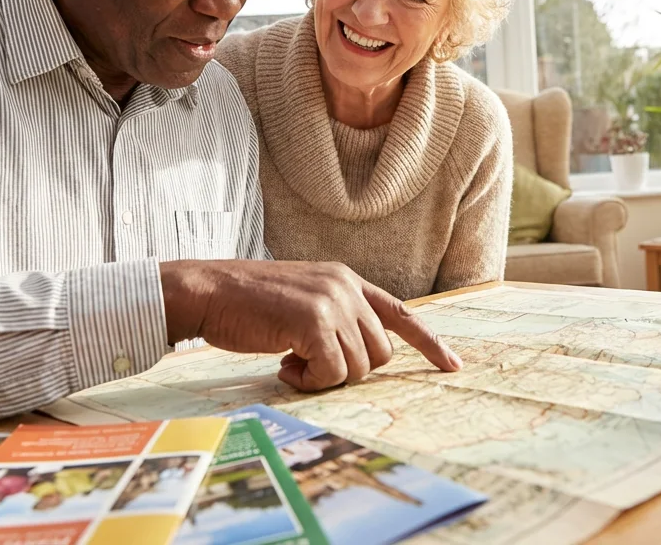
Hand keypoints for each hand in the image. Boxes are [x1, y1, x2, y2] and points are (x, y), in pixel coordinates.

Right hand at [159, 260, 461, 390]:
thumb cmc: (247, 304)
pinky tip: (283, 365)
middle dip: (348, 370)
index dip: (429, 343)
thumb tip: (359, 359)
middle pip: (379, 354)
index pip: (401, 312)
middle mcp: (345, 287)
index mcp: (345, 279)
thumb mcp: (301, 300)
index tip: (452, 366)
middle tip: (307, 364)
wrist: (208, 291)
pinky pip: (332, 373)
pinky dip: (309, 381)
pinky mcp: (313, 321)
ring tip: (290, 361)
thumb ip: (333, 317)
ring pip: (357, 368)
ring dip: (324, 377)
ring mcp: (332, 302)